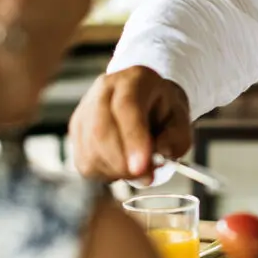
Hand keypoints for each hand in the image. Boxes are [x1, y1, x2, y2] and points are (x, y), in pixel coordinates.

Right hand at [68, 65, 191, 181]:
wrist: (147, 101)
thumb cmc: (163, 111)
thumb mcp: (182, 120)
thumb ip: (176, 138)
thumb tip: (159, 154)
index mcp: (135, 80)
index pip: (126, 107)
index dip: (133, 139)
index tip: (142, 167)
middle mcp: (105, 90)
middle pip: (101, 130)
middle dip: (123, 163)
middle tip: (146, 176)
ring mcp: (85, 108)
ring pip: (90, 150)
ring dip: (116, 170)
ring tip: (137, 166)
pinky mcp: (76, 129)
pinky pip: (84, 161)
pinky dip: (105, 172)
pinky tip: (121, 165)